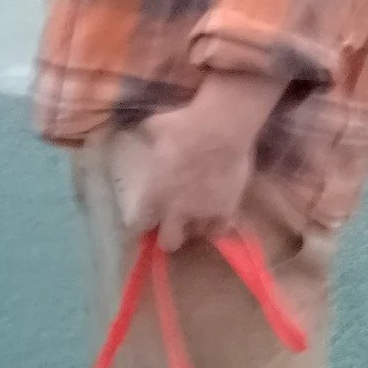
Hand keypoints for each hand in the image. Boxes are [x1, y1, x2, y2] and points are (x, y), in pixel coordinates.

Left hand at [112, 74, 286, 253]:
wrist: (221, 128)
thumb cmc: (184, 125)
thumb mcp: (154, 127)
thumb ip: (146, 135)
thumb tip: (141, 130)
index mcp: (154, 193)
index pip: (141, 223)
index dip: (143, 223)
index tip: (145, 220)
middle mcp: (176, 210)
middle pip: (169, 242)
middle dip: (168, 236)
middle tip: (171, 224)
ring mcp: (203, 213)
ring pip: (196, 235)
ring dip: (194, 227)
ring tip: (197, 215)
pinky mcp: (226, 210)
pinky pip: (219, 230)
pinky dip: (216, 225)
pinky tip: (217, 216)